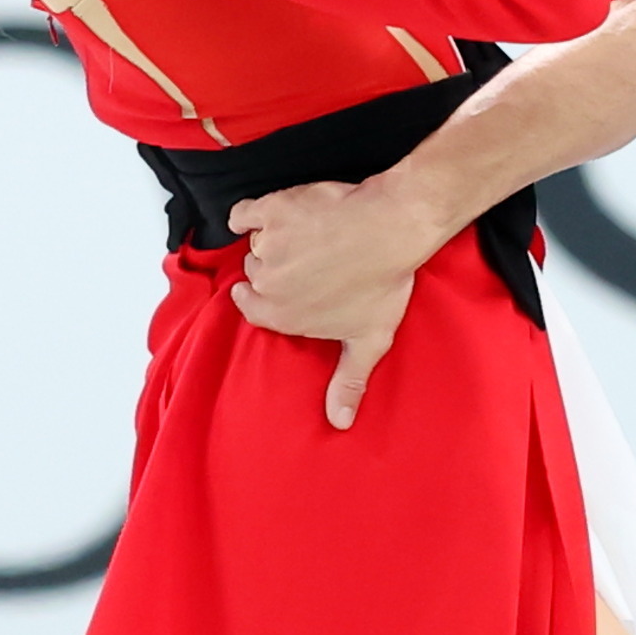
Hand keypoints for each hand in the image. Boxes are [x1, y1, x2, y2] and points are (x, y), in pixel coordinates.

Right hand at [228, 178, 443, 427]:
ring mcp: (267, 246)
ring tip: (309, 236)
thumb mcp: (368, 342)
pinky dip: (250, 215)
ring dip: (275, 239)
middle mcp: (266, 283)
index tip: (278, 288)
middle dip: (277, 268)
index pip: (251, 307)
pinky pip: (244, 214)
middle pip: (256, 273)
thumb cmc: (382, 285)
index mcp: (280, 315)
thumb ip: (347, 383)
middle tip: (308, 261)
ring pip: (257, 243)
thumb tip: (340, 423)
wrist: (391, 229)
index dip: (264, 296)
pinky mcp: (271, 210)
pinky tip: (267, 217)